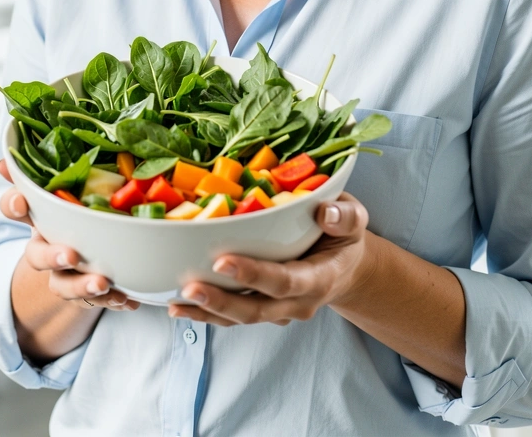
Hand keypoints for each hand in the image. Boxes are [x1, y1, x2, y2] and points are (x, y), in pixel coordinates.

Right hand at [0, 159, 138, 311]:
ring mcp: (62, 275)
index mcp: (37, 218)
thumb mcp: (67, 188)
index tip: (22, 202)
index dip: (14, 204)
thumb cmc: (73, 214)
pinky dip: (112, 300)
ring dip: (83, 286)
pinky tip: (129, 298)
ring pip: (65, 285)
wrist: (74, 261)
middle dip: (53, 255)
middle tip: (72, 253)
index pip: (15, 207)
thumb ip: (56, 166)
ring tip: (103, 283)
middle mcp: (44, 249)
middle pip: (38, 256)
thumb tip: (25, 139)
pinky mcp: (84, 295)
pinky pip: (95, 302)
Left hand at [169, 193, 369, 326]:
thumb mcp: (355, 218)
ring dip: (208, 312)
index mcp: (319, 278)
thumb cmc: (343, 236)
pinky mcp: (264, 309)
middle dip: (221, 301)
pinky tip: (180, 307)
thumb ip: (344, 216)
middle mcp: (298, 302)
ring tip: (176, 302)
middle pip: (257, 309)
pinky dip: (207, 314)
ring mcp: (280, 311)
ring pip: (241, 318)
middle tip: (189, 287)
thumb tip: (324, 213)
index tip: (223, 261)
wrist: (347, 268)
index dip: (254, 275)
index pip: (284, 280)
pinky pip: (233, 317)